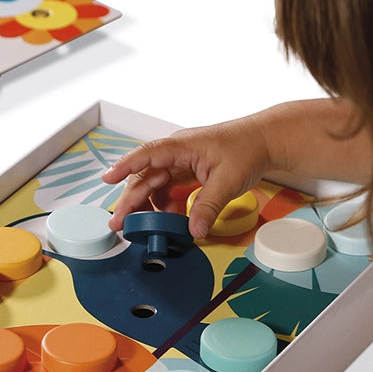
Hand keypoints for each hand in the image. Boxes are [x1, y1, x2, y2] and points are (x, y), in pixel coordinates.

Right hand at [101, 116, 274, 238]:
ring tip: (143, 226)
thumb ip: (208, 206)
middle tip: (119, 223)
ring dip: (147, 205)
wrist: (266, 140)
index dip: (125, 166)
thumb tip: (194, 231)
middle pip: (144, 176)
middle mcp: (176, 152)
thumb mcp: (228, 181)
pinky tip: (169, 219)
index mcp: (182, 146)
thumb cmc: (247, 149)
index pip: (147, 154)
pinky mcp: (187, 170)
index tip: (107, 179)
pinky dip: (165, 204)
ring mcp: (180, 161)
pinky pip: (167, 188)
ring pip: (153, 184)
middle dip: (130, 200)